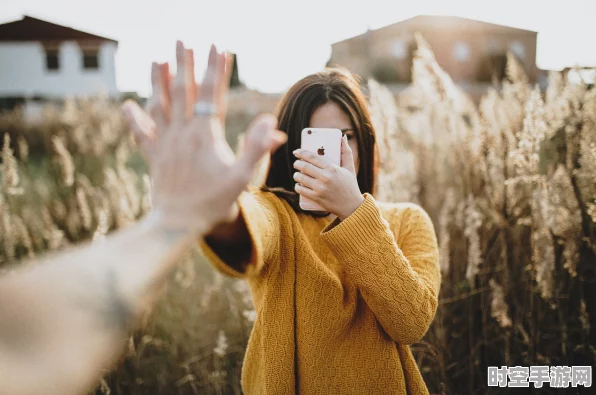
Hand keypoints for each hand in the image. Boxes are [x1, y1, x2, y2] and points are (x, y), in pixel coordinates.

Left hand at [122, 41, 285, 234]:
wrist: (178, 224)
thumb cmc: (213, 203)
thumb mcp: (242, 178)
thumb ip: (257, 149)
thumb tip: (273, 125)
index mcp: (205, 135)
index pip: (213, 94)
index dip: (216, 69)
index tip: (218, 47)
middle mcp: (182, 133)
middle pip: (183, 91)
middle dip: (185, 63)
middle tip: (183, 41)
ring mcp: (165, 143)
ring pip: (160, 105)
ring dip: (159, 81)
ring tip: (158, 60)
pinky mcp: (154, 156)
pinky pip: (141, 133)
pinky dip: (134, 118)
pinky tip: (127, 105)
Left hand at [293, 135, 363, 219]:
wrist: (351, 206)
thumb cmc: (350, 185)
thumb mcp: (350, 168)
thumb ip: (346, 151)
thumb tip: (343, 137)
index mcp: (332, 168)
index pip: (312, 157)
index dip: (302, 153)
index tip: (296, 152)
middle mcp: (325, 178)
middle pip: (304, 166)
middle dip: (297, 163)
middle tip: (296, 163)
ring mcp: (320, 188)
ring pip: (300, 178)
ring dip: (296, 175)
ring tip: (297, 174)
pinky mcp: (316, 198)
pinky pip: (301, 190)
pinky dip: (297, 186)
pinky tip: (298, 184)